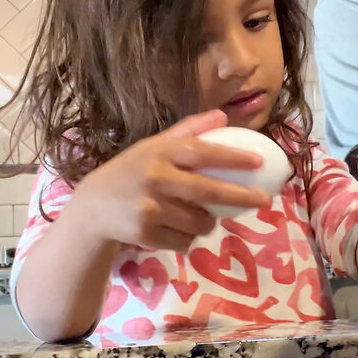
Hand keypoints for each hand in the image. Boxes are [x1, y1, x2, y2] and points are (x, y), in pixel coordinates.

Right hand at [76, 110, 272, 250]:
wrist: (92, 208)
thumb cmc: (130, 172)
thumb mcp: (152, 147)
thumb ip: (187, 132)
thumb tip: (223, 116)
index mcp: (159, 152)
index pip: (202, 151)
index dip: (232, 157)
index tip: (259, 161)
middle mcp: (155, 178)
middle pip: (208, 191)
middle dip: (241, 197)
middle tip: (264, 201)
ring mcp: (150, 208)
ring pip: (200, 222)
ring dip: (208, 222)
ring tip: (199, 216)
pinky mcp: (146, 234)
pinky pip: (185, 241)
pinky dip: (189, 238)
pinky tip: (175, 229)